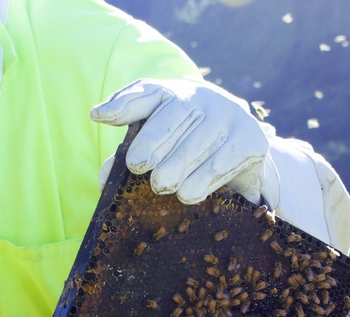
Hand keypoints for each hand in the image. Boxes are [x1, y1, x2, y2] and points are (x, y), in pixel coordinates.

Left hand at [90, 78, 268, 204]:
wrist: (242, 155)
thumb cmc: (187, 150)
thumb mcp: (158, 148)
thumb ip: (129, 157)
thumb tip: (104, 181)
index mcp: (174, 93)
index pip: (148, 91)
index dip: (123, 103)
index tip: (98, 116)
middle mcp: (203, 97)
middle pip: (176, 113)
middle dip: (154, 140)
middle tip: (137, 166)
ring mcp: (229, 115)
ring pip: (200, 140)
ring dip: (178, 166)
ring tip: (162, 186)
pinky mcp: (251, 138)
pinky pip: (225, 159)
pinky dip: (205, 179)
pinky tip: (189, 193)